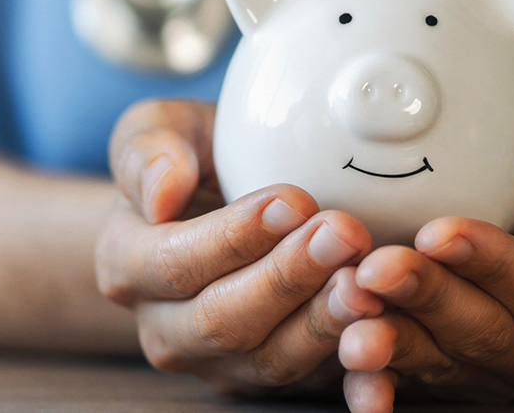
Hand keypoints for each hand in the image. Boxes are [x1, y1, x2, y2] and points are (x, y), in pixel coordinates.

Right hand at [97, 99, 387, 394]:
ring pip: (272, 359)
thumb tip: (160, 192)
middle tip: (344, 233)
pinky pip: (317, 382)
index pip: (175, 264)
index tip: (291, 200)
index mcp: (127, 267)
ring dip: (325, 322)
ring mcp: (220, 365)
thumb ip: (147, 150)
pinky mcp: (274, 380)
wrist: (224, 203)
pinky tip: (386, 328)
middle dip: (289, 278)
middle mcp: (167, 330)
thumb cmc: (195, 160)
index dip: (233, 237)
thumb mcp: (161, 130)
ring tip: (368, 280)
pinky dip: (354, 363)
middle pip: (224, 320)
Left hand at [339, 127, 513, 410]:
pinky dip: (377, 367)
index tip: (440, 231)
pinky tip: (345, 345)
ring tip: (350, 304)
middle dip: (429, 299)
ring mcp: (501, 377)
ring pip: (444, 361)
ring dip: (394, 337)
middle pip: (490, 333)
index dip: (493, 264)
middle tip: (378, 267)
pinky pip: (412, 379)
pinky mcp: (455, 382)